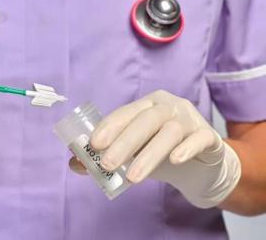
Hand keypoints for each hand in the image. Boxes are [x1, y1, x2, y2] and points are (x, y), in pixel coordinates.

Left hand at [72, 90, 240, 207]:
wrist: (200, 165)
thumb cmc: (159, 153)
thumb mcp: (132, 154)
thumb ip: (106, 155)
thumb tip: (74, 163)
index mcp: (146, 105)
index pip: (125, 113)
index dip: (109, 127)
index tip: (92, 145)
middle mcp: (168, 106)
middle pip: (146, 120)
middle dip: (124, 142)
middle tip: (107, 165)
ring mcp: (190, 119)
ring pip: (170, 131)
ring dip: (149, 155)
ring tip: (132, 178)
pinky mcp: (209, 136)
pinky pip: (199, 138)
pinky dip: (186, 148)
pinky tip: (175, 161)